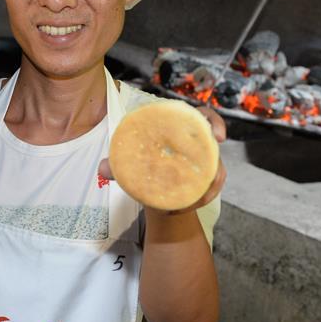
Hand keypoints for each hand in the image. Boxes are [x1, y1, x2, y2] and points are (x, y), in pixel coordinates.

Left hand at [99, 105, 227, 214]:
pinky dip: (202, 198)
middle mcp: (195, 141)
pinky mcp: (206, 178)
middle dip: (217, 164)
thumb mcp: (129, 163)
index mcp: (178, 125)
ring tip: (188, 202)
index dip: (215, 121)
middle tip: (210, 180)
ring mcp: (204, 160)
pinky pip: (212, 187)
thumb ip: (116, 164)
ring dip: (206, 188)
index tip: (218, 137)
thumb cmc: (143, 164)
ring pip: (216, 170)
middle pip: (213, 145)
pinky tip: (188, 205)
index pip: (203, 116)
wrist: (151, 187)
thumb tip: (102, 169)